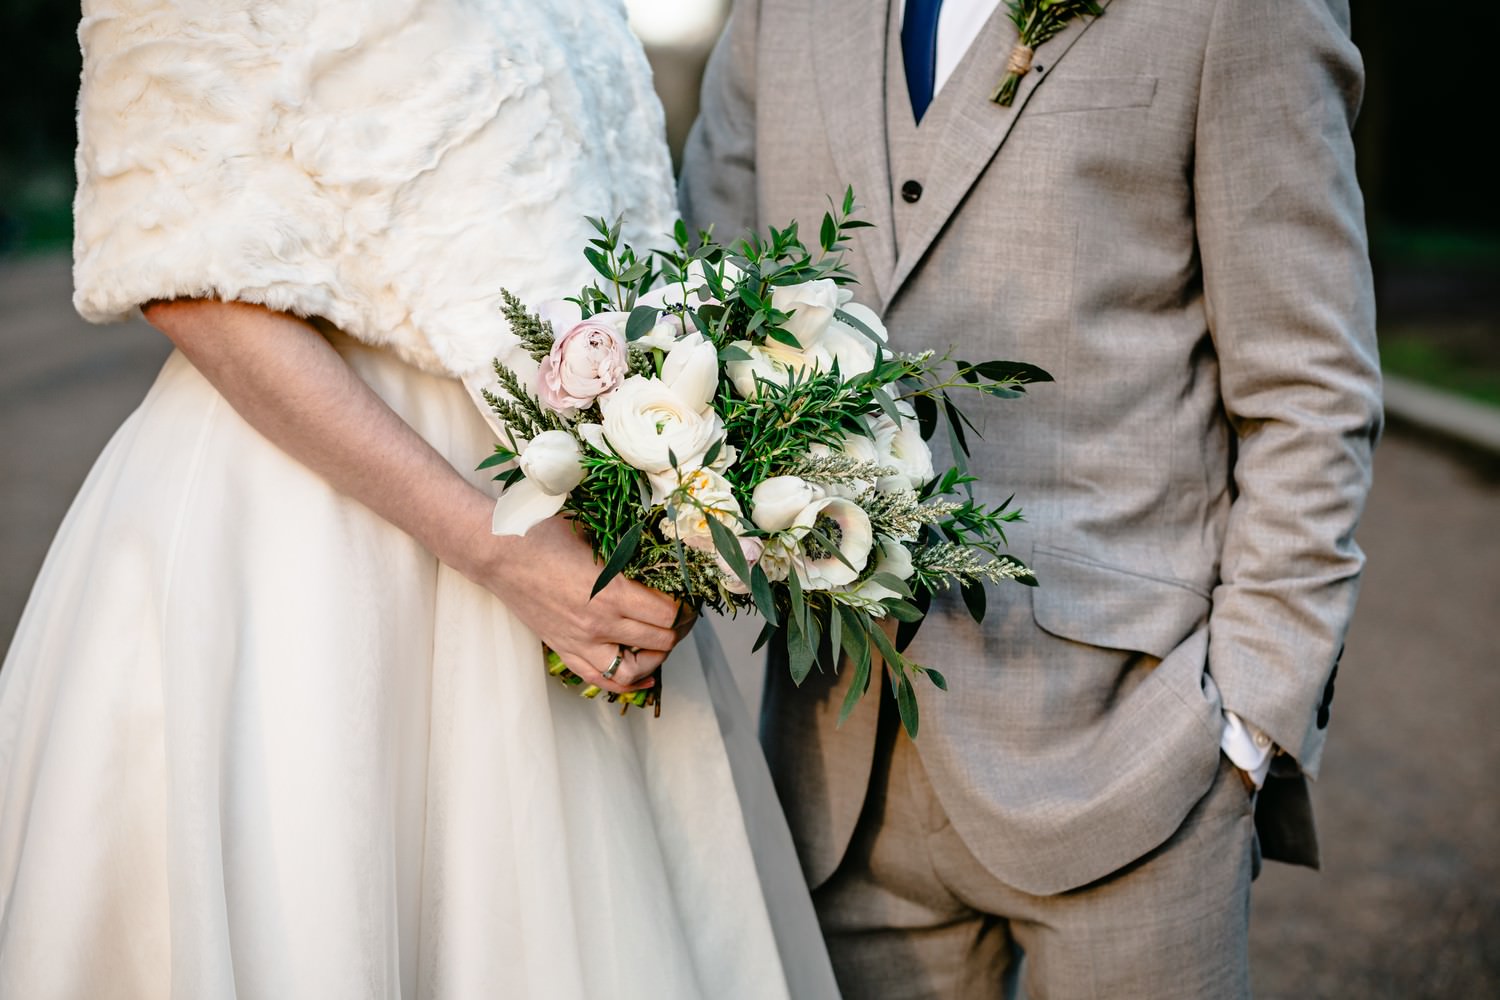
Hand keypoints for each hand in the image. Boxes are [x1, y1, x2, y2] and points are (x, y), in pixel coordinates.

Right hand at [470, 515, 693, 694]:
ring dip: (657, 659)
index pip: (668, 613)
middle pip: (659, 640)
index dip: (685, 605)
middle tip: (684, 615)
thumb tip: (659, 547)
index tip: (688, 595)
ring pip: (633, 670)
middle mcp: (599, 622)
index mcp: (611, 591)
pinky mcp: (565, 649)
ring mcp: (581, 641)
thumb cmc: (544, 535)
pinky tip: (644, 677)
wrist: (497, 554)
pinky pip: (601, 680)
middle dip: (679, 628)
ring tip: (663, 642)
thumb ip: (626, 547)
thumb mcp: (594, 533)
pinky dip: (628, 684)